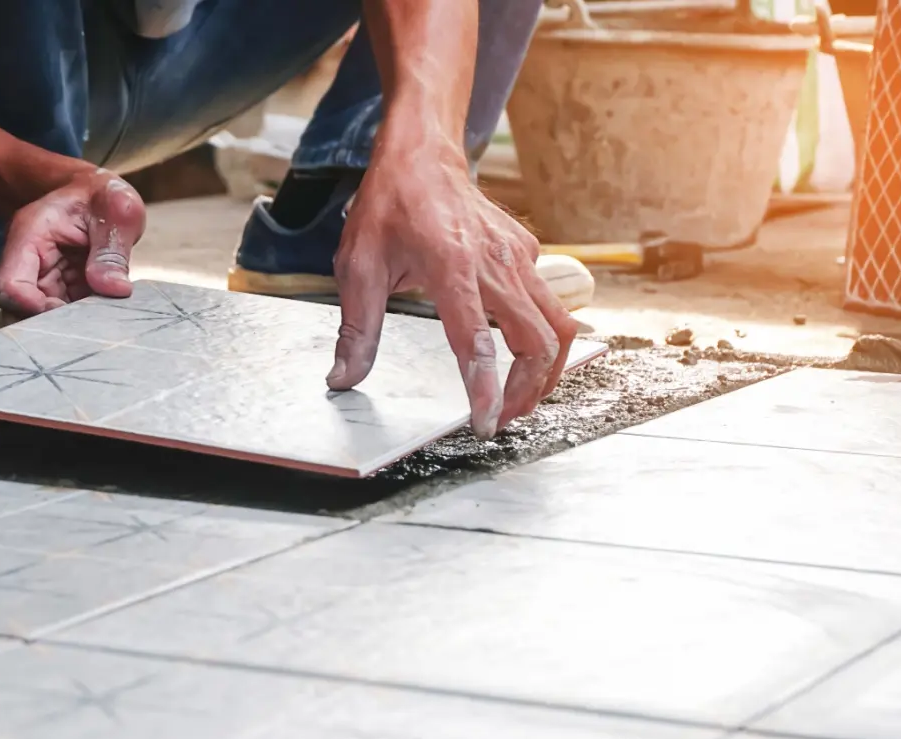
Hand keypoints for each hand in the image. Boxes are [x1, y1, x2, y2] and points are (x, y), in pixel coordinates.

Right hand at [0, 170, 145, 316]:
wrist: (101, 194)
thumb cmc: (103, 196)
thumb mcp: (118, 211)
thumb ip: (112, 249)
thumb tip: (113, 289)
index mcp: (30, 237)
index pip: (11, 286)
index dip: (33, 308)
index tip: (69, 313)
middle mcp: (30, 263)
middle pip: (19, 311)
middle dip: (51, 324)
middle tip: (90, 323)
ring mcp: (45, 281)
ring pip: (41, 319)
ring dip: (70, 325)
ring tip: (101, 318)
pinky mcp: (64, 293)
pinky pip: (66, 317)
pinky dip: (82, 322)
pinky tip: (104, 316)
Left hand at [328, 147, 577, 439]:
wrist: (421, 154)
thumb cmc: (389, 205)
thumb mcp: (359, 266)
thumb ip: (357, 330)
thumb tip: (343, 378)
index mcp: (452, 267)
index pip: (478, 341)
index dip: (485, 388)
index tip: (484, 423)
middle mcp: (496, 263)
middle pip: (538, 341)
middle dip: (525, 391)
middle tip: (501, 419)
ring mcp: (519, 256)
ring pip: (557, 326)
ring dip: (544, 370)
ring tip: (519, 398)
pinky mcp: (529, 253)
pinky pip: (549, 302)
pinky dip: (542, 336)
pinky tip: (517, 350)